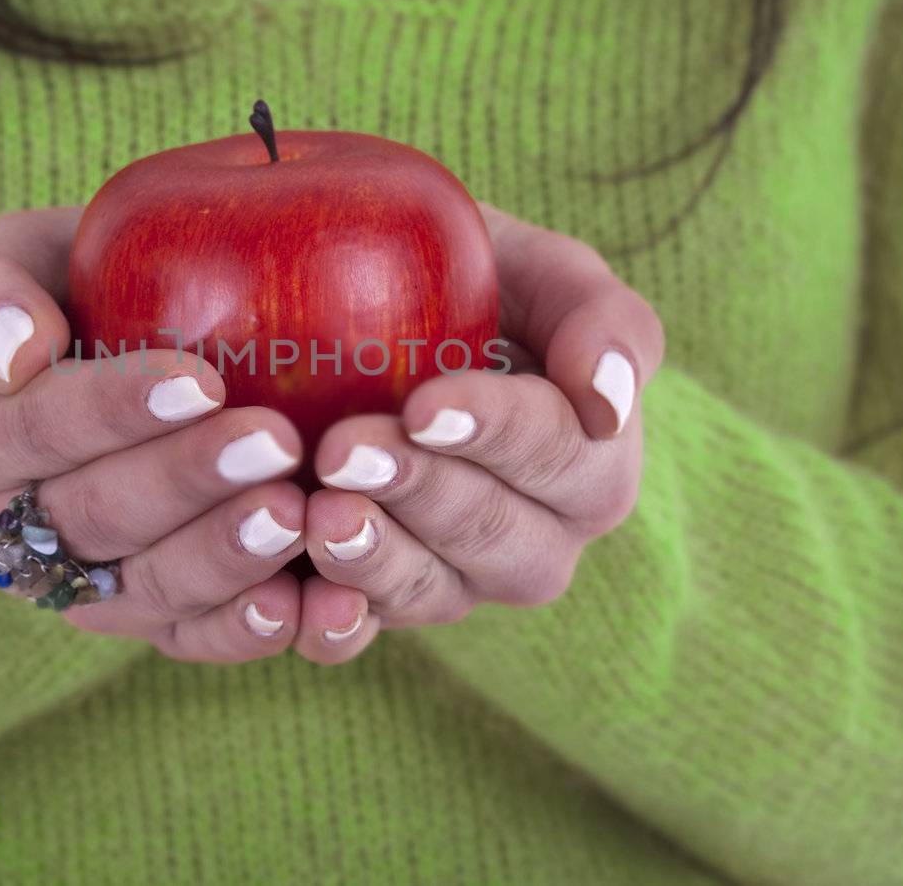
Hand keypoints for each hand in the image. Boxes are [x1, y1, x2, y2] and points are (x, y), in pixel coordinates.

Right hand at [0, 208, 310, 661]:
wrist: (129, 341)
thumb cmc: (75, 285)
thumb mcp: (13, 256)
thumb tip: (16, 352)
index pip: (35, 431)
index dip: (113, 411)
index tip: (199, 381)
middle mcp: (11, 536)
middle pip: (97, 520)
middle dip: (187, 483)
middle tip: (274, 442)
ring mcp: (84, 589)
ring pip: (148, 590)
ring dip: (224, 558)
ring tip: (296, 514)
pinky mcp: (154, 622)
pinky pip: (196, 640)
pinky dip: (249, 631)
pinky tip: (304, 605)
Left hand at [291, 203, 665, 662]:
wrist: (352, 301)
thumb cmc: (463, 280)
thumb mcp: (534, 268)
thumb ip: (602, 316)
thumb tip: (611, 401)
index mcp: (591, 460)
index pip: (565, 457)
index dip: (497, 435)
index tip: (424, 406)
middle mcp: (537, 537)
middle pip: (500, 540)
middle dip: (421, 494)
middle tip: (342, 450)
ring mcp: (458, 580)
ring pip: (434, 593)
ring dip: (374, 559)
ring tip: (317, 513)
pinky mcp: (378, 603)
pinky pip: (362, 634)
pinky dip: (330, 626)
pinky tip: (292, 600)